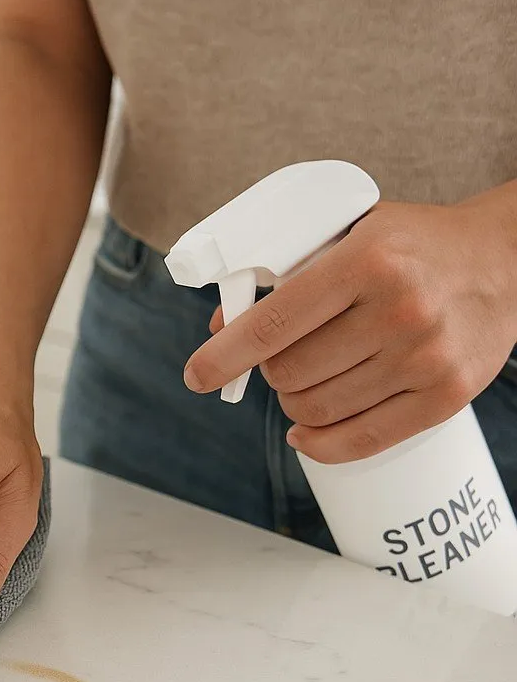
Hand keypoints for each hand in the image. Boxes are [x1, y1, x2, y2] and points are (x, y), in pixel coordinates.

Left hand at [183, 189, 516, 462]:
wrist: (508, 257)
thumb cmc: (413, 246)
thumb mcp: (348, 236)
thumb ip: (286, 276)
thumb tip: (221, 329)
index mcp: (366, 261)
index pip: (273, 323)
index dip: (225, 356)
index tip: (197, 375)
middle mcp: (399, 309)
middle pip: (289, 373)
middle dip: (270, 372)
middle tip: (280, 359)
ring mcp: (425, 357)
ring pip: (317, 410)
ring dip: (293, 404)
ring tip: (304, 382)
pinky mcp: (447, 396)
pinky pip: (360, 442)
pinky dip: (318, 445)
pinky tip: (304, 434)